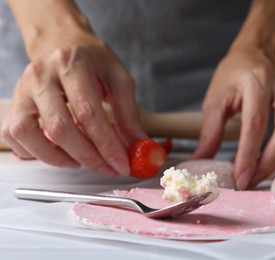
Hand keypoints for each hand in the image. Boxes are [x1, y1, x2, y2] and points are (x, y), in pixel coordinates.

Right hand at [1, 34, 145, 176]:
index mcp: (71, 64)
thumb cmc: (92, 59)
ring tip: (82, 161)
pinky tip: (58, 153)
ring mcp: (22, 89)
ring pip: (29, 134)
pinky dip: (34, 152)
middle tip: (108, 168)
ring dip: (58, 158)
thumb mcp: (118, 78)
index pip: (88, 112)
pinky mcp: (15, 103)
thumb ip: (128, 112)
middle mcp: (41, 75)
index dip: (106, 144)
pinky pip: (13, 135)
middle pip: (60, 127)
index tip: (121, 164)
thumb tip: (137, 145)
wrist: (63, 42)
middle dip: (88, 157)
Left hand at [192, 46, 274, 189]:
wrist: (259, 52)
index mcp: (255, 82)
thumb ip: (210, 132)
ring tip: (274, 171)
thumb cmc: (234, 76)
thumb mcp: (215, 99)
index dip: (249, 155)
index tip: (241, 178)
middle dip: (272, 160)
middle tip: (256, 179)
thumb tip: (200, 161)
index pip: (255, 123)